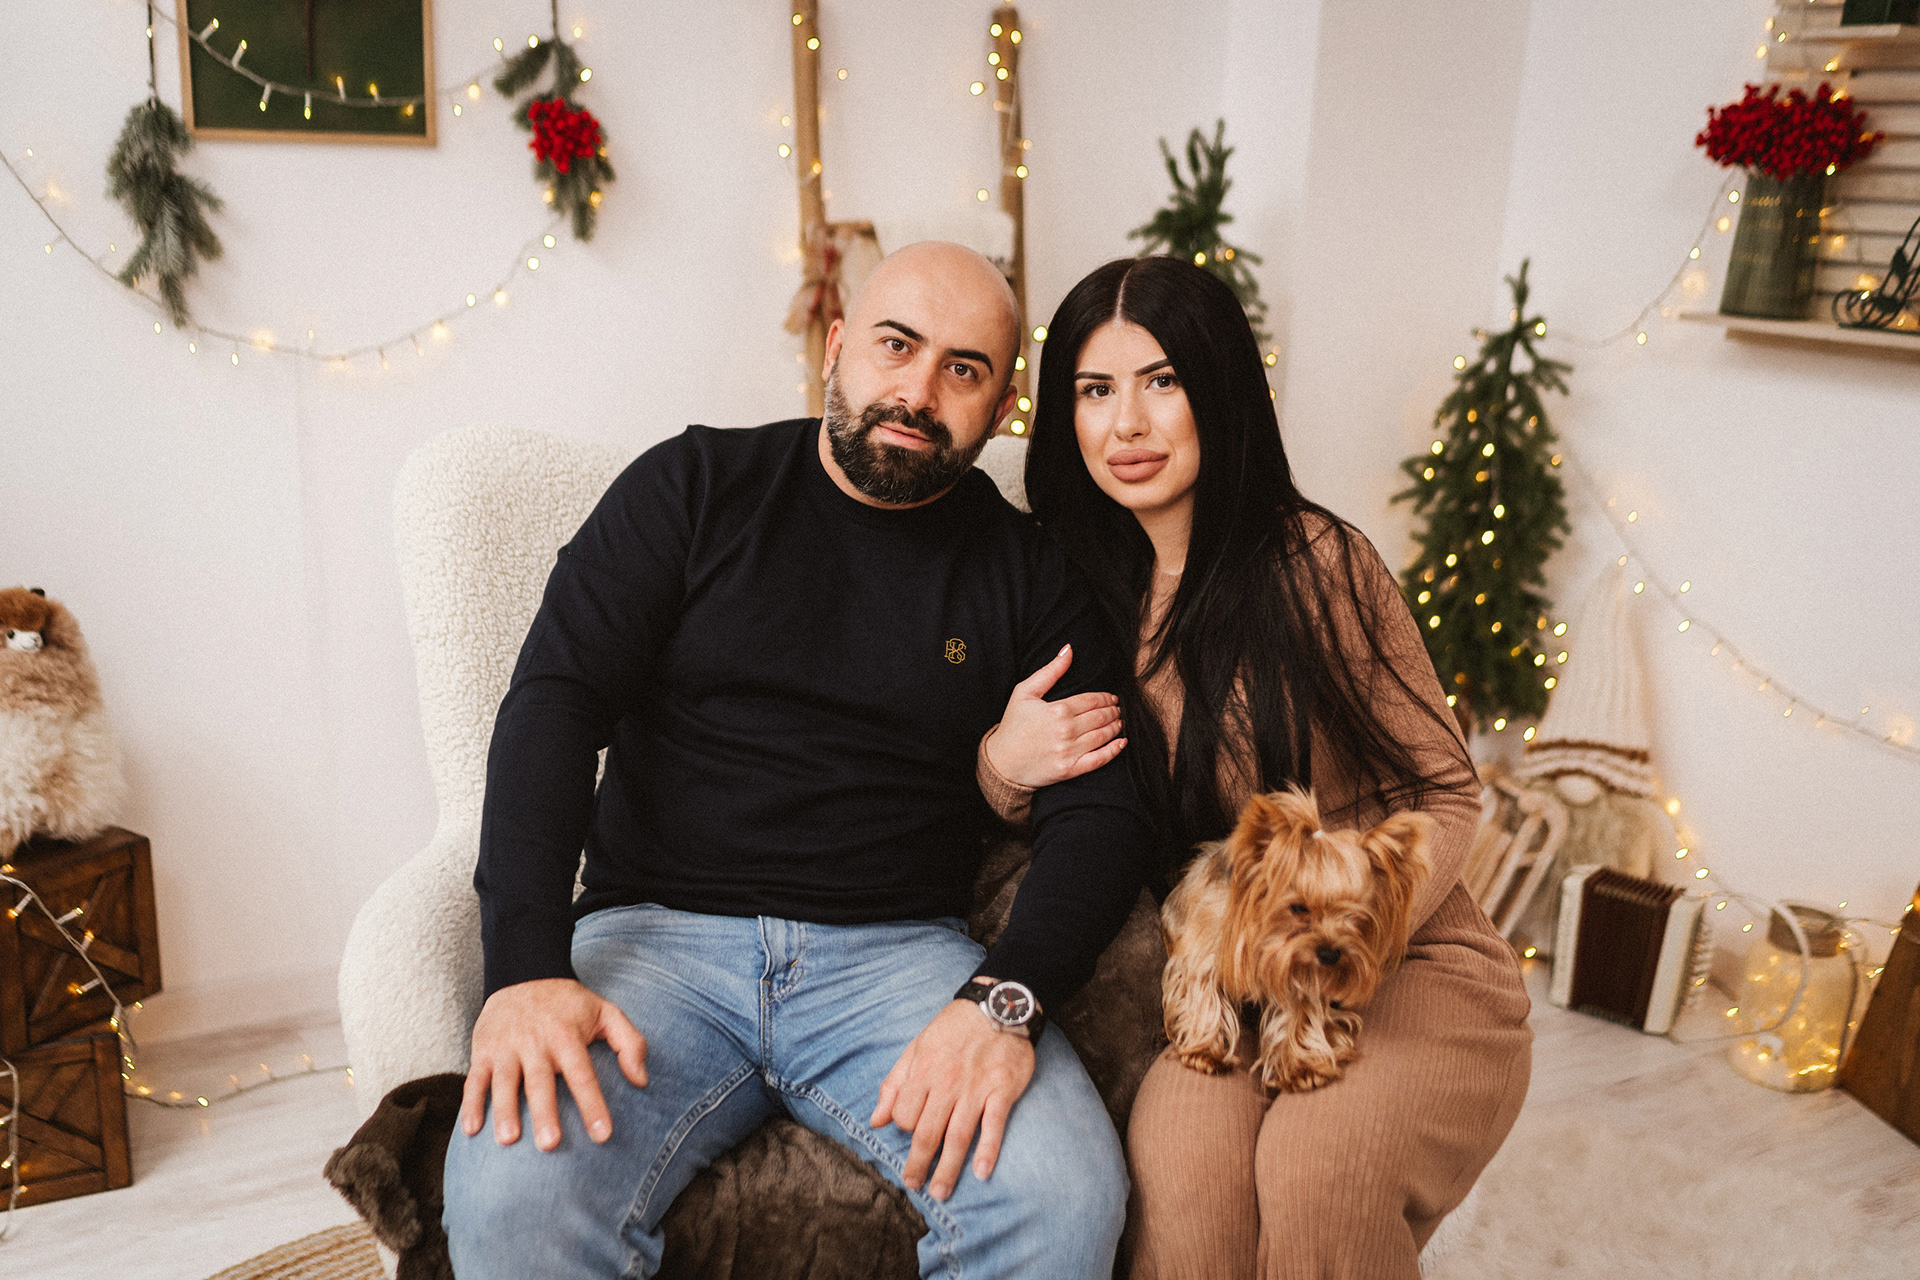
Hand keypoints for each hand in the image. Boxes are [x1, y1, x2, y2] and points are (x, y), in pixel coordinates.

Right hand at [459, 977, 648, 1150]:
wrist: (524, 973)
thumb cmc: (570, 1005)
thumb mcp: (606, 1013)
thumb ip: (630, 1043)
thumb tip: (642, 1080)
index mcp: (567, 1036)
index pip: (583, 1075)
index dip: (593, 1105)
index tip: (603, 1135)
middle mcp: (535, 1042)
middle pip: (540, 1081)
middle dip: (544, 1113)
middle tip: (550, 1145)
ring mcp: (506, 1047)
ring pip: (504, 1081)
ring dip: (504, 1111)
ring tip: (508, 1140)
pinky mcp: (483, 1050)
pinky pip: (475, 1079)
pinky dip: (471, 1104)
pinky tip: (471, 1130)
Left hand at [870, 997, 1035, 1200]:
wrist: (998, 1005)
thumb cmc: (954, 1028)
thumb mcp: (917, 1047)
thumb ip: (895, 1084)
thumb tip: (875, 1121)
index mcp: (922, 1071)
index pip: (904, 1115)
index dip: (904, 1128)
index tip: (911, 1134)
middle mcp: (946, 1083)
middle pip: (927, 1132)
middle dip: (918, 1164)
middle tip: (914, 1187)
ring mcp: (975, 1088)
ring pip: (957, 1136)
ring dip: (948, 1168)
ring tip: (941, 1192)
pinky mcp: (1002, 1090)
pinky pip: (993, 1125)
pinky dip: (987, 1150)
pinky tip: (981, 1172)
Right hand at [984, 644, 1125, 787]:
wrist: (1001, 763)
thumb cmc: (1013, 725)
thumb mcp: (1024, 693)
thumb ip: (1049, 671)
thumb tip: (1069, 649)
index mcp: (1057, 710)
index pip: (1092, 701)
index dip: (1106, 698)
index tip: (1112, 698)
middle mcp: (1066, 731)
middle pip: (1101, 717)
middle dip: (1113, 711)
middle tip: (1117, 709)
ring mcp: (1069, 752)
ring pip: (1103, 735)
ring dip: (1116, 727)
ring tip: (1118, 722)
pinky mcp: (1070, 769)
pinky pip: (1099, 760)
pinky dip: (1114, 751)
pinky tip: (1122, 743)